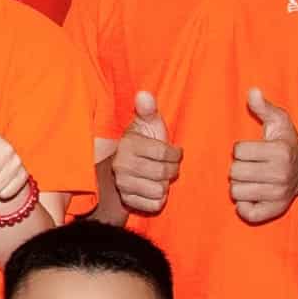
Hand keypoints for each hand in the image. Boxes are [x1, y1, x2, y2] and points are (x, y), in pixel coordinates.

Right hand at [110, 88, 180, 217]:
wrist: (123, 165)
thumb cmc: (141, 142)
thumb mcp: (146, 124)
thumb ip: (148, 110)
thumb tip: (144, 94)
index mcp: (128, 145)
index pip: (164, 154)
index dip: (175, 154)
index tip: (174, 152)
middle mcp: (122, 166)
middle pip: (163, 173)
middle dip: (171, 169)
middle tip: (168, 165)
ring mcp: (123, 185)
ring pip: (160, 190)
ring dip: (165, 184)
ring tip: (160, 176)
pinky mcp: (128, 201)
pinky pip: (154, 204)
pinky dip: (159, 198)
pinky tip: (154, 188)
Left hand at [228, 87, 297, 226]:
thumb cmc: (288, 142)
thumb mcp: (280, 122)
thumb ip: (264, 107)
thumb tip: (252, 91)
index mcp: (279, 152)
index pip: (238, 151)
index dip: (241, 149)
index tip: (254, 150)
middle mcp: (280, 174)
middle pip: (234, 172)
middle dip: (239, 167)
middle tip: (253, 165)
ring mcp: (278, 194)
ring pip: (236, 192)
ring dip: (240, 185)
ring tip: (253, 179)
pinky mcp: (274, 209)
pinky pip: (248, 213)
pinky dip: (244, 206)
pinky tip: (250, 195)